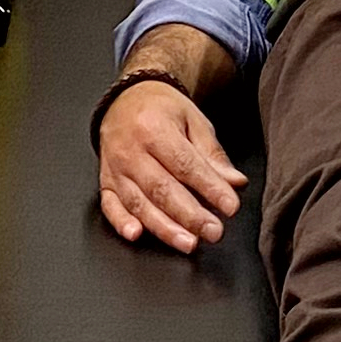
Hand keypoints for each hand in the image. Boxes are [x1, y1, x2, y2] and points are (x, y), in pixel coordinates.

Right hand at [96, 78, 240, 253]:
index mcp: (155, 129)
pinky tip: (137, 234)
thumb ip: (213, 155)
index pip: (185, 165)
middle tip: (213, 232)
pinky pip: (110, 206)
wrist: (126, 99)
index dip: (209, 188)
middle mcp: (131, 150)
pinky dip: (122, 223)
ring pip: (139, 203)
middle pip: (162, 188)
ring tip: (188, 242)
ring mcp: (115, 168)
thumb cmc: (162, 110)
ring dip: (164, 227)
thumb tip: (234, 183)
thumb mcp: (194, 121)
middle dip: (190, 215)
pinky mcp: (106, 182)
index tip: (230, 206)